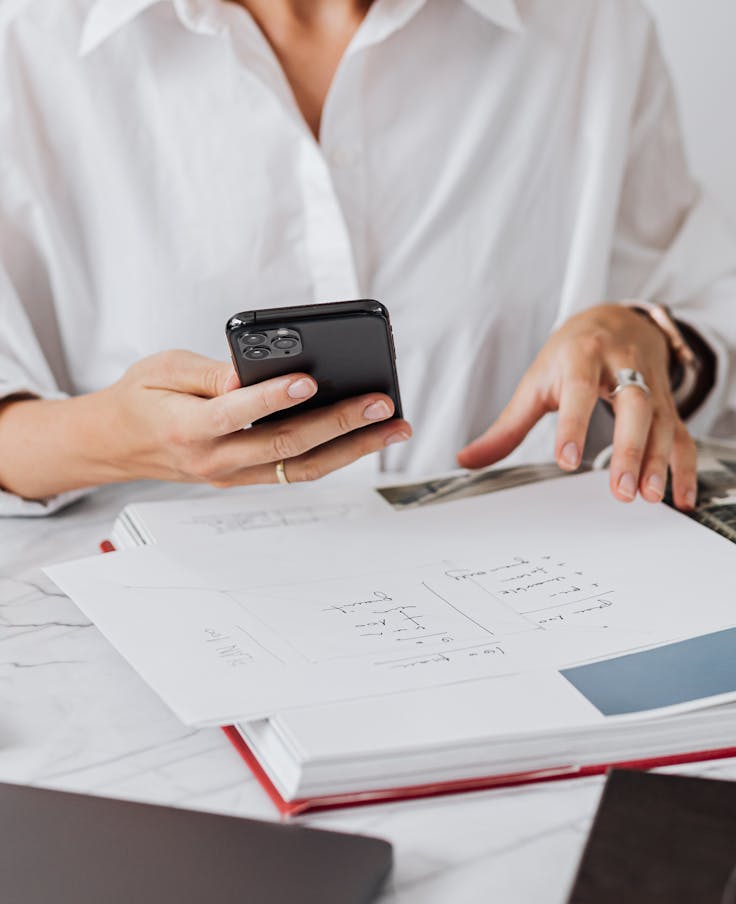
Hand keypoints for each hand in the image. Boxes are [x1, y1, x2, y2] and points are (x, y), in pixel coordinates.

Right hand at [96, 350, 411, 486]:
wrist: (118, 444)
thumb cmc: (142, 398)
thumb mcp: (163, 369)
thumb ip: (208, 373)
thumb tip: (248, 375)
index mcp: (188, 427)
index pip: (237, 413)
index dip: (274, 398)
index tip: (310, 380)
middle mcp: (214, 459)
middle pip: (285, 446)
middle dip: (340, 424)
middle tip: (381, 403)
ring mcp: (233, 475)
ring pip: (300, 468)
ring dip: (352, 449)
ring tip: (393, 427)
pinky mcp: (245, 478)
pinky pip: (295, 471)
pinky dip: (333, 455)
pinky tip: (365, 437)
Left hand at [457, 304, 696, 508]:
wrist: (617, 318)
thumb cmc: (570, 354)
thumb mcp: (536, 382)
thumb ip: (506, 426)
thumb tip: (467, 460)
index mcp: (582, 358)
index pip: (580, 391)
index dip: (574, 425)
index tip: (566, 460)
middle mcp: (623, 367)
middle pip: (633, 405)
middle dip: (629, 449)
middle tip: (621, 490)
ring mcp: (651, 385)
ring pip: (662, 422)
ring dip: (658, 462)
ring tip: (647, 496)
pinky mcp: (668, 403)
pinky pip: (683, 435)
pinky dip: (683, 466)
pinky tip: (679, 497)